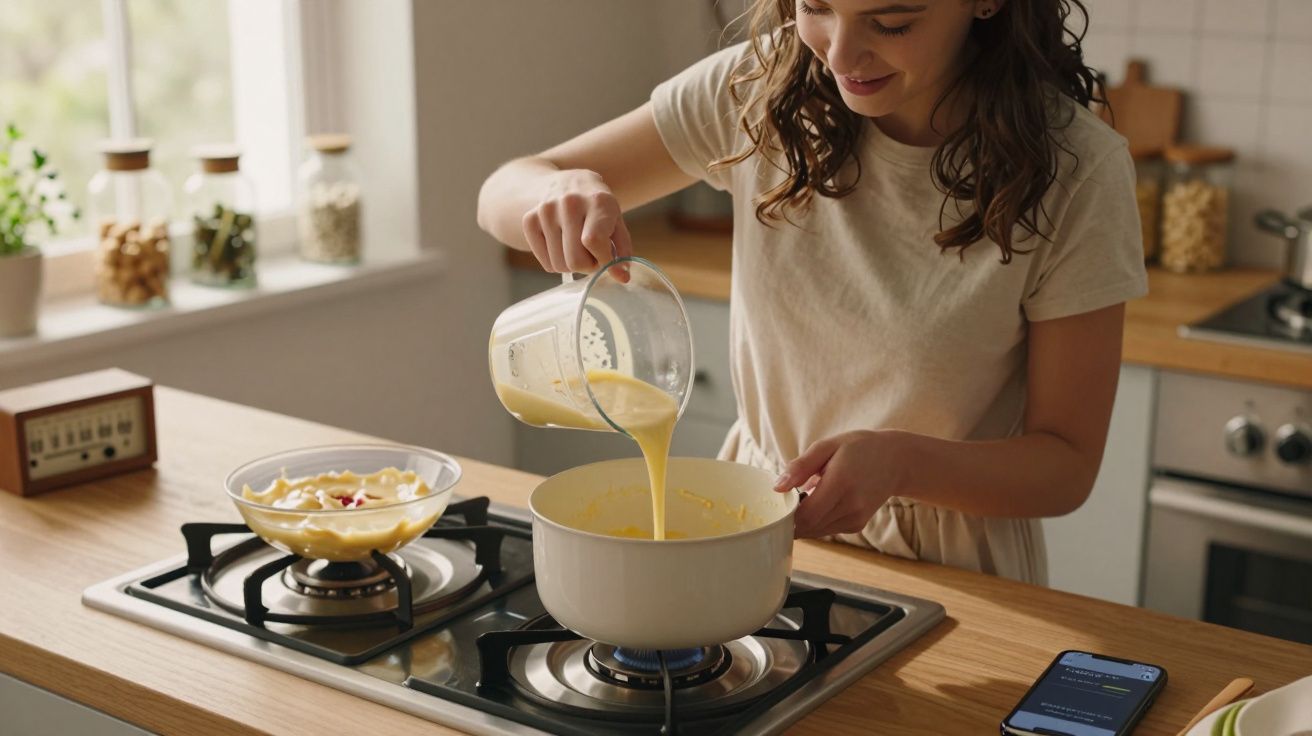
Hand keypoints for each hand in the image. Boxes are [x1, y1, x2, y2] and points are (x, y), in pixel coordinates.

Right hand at [522, 170, 632, 279]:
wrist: (565, 182)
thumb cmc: (597, 207)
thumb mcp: (617, 220)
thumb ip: (622, 250)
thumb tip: (622, 277)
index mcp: (597, 201)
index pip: (594, 241)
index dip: (604, 260)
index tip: (608, 261)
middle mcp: (569, 203)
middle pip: (575, 260)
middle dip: (588, 266)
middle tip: (593, 256)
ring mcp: (546, 210)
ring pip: (560, 265)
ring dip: (572, 265)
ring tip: (578, 248)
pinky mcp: (529, 220)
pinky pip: (546, 263)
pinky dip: (556, 262)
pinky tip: (563, 245)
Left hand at [772, 430, 905, 537]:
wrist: (896, 461)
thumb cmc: (858, 449)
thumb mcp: (827, 446)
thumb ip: (800, 466)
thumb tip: (778, 488)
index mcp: (841, 482)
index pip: (805, 515)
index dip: (786, 514)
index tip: (778, 502)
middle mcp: (851, 505)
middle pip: (808, 527)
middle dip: (791, 518)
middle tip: (788, 498)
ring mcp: (855, 518)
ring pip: (816, 531)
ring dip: (804, 520)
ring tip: (806, 496)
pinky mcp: (856, 525)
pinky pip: (826, 529)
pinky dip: (817, 521)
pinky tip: (821, 502)